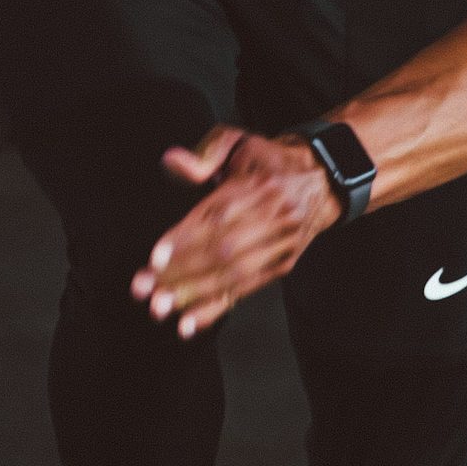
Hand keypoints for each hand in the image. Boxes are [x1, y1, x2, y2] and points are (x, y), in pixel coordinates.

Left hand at [132, 128, 340, 335]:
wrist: (321, 179)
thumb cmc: (268, 160)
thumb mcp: (237, 142)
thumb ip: (204, 153)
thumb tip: (172, 162)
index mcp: (258, 184)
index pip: (217, 215)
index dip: (185, 238)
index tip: (156, 258)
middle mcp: (273, 216)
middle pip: (223, 250)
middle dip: (181, 273)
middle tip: (146, 289)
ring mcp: (280, 245)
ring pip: (234, 275)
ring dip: (195, 295)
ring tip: (161, 308)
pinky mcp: (282, 266)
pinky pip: (246, 290)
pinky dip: (216, 308)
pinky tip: (189, 323)